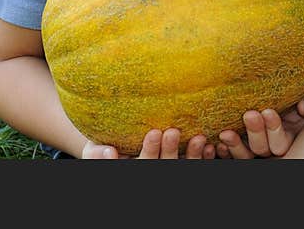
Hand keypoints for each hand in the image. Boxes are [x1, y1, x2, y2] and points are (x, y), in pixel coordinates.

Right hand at [81, 128, 216, 158]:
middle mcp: (152, 172)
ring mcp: (169, 169)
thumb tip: (109, 153)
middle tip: (173, 131)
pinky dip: (203, 158)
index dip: (150, 150)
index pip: (143, 163)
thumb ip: (97, 154)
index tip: (155, 132)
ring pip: (182, 167)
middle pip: (164, 165)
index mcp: (134, 169)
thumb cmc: (100, 148)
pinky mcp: (181, 166)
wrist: (112, 147)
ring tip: (199, 138)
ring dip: (191, 154)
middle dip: (169, 150)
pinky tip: (210, 147)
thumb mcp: (93, 150)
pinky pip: (194, 166)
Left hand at [216, 89, 303, 158]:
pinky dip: (225, 149)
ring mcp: (254, 143)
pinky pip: (231, 151)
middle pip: (262, 148)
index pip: (281, 142)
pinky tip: (217, 142)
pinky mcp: (240, 139)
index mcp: (289, 138)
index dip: (275, 129)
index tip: (268, 111)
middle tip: (249, 115)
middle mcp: (271, 145)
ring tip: (225, 134)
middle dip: (255, 133)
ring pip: (245, 154)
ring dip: (235, 145)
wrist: (294, 94)